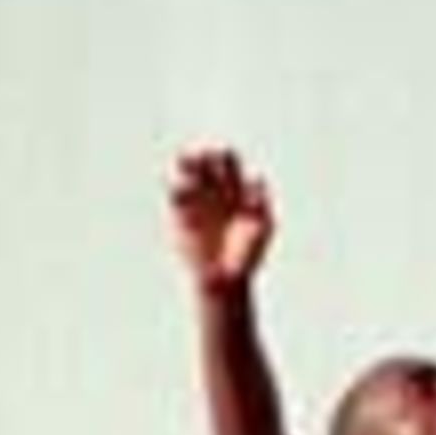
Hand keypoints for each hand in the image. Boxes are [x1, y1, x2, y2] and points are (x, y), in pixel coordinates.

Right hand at [169, 150, 274, 291]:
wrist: (226, 278)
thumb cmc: (248, 255)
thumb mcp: (262, 228)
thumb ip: (261, 204)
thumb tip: (257, 179)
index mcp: (234, 187)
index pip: (228, 159)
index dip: (224, 156)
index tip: (223, 161)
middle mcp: (213, 189)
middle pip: (205, 161)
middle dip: (203, 156)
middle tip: (202, 159)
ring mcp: (197, 200)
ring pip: (186, 171)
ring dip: (184, 163)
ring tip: (184, 164)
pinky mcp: (180, 214)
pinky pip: (174, 193)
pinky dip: (175, 188)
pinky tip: (180, 192)